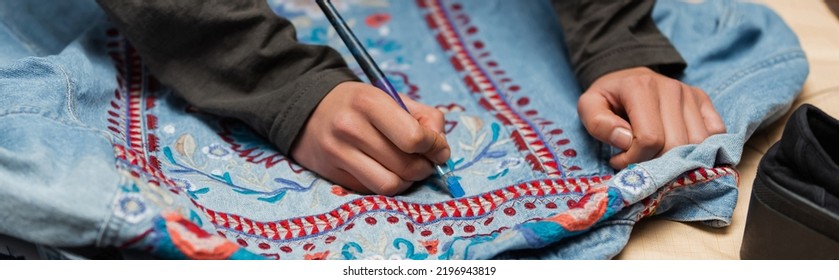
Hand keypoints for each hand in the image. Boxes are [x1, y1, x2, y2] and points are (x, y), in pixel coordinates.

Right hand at [291, 81, 449, 195]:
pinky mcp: (333, 175)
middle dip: (425, 167)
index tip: (438, 147)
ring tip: (409, 169)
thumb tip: (441, 148)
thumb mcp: (391, 97)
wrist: (309, 110)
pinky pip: (373, 191)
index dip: (435, 147)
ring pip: (390, 185)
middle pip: (406, 166)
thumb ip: (425, 117)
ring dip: (408, 181)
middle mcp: (350, 128)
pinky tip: (386, 170)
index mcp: (369, 102)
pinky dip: (388, 184)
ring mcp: (338, 154)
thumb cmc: (359, 104)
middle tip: (426, 161)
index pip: (413, 137)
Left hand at [577, 67, 725, 168]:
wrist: (626, 76)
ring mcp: (690, 94)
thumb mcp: (588, 106)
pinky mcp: (703, 100)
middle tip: (636, 160)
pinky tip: (679, 149)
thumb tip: (626, 141)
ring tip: (654, 154)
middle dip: (654, 162)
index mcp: (640, 88)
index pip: (650, 139)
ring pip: (698, 143)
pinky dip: (701, 148)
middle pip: (676, 145)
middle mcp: (671, 88)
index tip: (619, 159)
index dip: (634, 159)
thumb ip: (598, 124)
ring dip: (676, 158)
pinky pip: (716, 132)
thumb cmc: (608, 97)